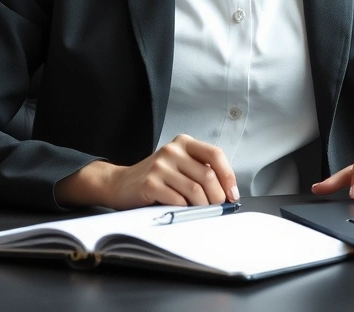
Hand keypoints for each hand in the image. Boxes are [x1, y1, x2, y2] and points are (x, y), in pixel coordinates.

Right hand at [56, 134, 238, 209]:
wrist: (121, 183)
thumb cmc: (157, 178)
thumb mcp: (180, 165)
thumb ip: (200, 170)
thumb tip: (228, 192)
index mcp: (184, 143)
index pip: (215, 154)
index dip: (228, 176)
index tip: (232, 194)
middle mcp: (173, 150)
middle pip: (208, 175)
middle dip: (217, 196)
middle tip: (217, 207)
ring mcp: (160, 165)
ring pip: (195, 189)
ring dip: (203, 205)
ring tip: (202, 210)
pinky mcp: (150, 183)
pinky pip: (177, 200)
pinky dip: (184, 209)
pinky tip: (182, 209)